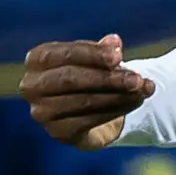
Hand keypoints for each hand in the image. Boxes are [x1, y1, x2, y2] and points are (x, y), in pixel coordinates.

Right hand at [22, 35, 154, 150]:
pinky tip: (135, 102)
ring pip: (84, 101)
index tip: (120, 55)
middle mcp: (32, 86)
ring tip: (143, 89)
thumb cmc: (90, 74)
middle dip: (107, 78)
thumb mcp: (96, 57)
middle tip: (137, 78)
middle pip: (71, 79)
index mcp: (37, 59)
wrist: (91, 109)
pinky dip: (116, 110)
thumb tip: (114, 42)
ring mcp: (42, 112)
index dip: (93, 54)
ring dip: (118, 95)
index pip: (64, 54)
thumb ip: (104, 50)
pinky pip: (89, 121)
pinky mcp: (59, 133)